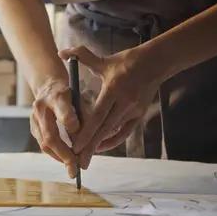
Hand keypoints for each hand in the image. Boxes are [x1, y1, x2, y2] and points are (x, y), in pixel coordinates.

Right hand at [30, 78, 85, 178]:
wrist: (48, 87)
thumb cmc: (69, 94)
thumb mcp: (80, 98)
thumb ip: (83, 116)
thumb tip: (86, 142)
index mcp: (57, 96)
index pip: (64, 115)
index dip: (74, 129)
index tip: (84, 140)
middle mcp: (42, 108)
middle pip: (51, 136)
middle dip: (64, 155)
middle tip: (75, 169)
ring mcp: (34, 118)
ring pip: (45, 143)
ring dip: (59, 157)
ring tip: (71, 168)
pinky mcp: (32, 127)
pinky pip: (43, 144)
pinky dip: (55, 154)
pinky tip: (65, 159)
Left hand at [58, 45, 165, 168]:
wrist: (154, 63)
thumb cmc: (126, 61)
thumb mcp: (103, 60)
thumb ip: (81, 56)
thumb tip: (61, 53)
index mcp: (114, 89)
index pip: (97, 116)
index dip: (86, 132)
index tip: (74, 146)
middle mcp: (124, 103)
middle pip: (104, 130)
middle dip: (90, 147)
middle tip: (78, 163)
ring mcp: (133, 111)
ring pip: (113, 133)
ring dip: (99, 146)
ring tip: (85, 159)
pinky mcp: (139, 116)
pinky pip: (124, 133)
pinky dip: (112, 141)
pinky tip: (99, 148)